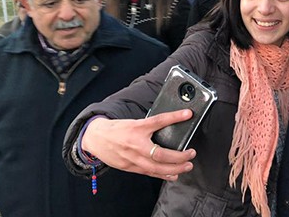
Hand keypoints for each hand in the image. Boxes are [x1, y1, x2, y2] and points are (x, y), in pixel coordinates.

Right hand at [81, 110, 195, 180]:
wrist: (96, 138)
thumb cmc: (116, 129)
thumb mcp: (134, 122)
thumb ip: (150, 125)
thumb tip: (170, 123)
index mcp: (137, 129)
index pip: (159, 121)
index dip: (174, 117)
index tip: (188, 114)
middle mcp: (136, 145)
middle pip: (161, 154)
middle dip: (179, 156)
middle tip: (191, 153)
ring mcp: (133, 159)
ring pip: (156, 168)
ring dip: (175, 168)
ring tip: (187, 166)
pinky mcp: (130, 167)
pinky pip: (149, 173)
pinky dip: (163, 175)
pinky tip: (174, 175)